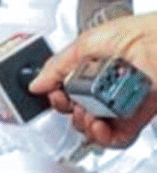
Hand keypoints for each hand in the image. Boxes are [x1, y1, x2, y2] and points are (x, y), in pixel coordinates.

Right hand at [30, 12, 156, 146]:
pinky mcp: (136, 119)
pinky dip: (105, 138)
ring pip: (94, 129)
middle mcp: (105, 89)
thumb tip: (37, 84)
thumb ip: (56, 66)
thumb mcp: (83, 44)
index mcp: (92, 70)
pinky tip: (100, 125)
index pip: (67, 92)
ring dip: (84, 125)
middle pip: (77, 112)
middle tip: (71, 101)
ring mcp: (120, 105)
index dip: (57, 96)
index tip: (55, 93)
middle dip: (69, 111)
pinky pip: (117, 138)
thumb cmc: (134, 34)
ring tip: (87, 113)